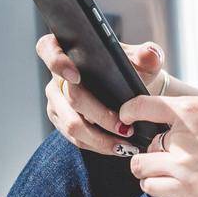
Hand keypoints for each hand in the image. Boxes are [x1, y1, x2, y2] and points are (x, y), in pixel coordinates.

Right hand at [37, 34, 168, 154]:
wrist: (129, 91)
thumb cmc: (131, 70)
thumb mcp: (141, 60)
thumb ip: (148, 54)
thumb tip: (150, 54)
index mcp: (67, 50)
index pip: (47, 49)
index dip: (57, 62)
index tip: (76, 76)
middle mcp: (56, 77)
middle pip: (70, 98)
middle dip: (99, 115)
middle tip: (124, 126)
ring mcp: (56, 101)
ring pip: (71, 124)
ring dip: (99, 137)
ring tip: (124, 143)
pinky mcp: (61, 121)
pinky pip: (74, 138)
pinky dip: (97, 145)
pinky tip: (116, 147)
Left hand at [119, 95, 197, 196]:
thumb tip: (176, 125)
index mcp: (192, 109)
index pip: (141, 106)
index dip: (130, 114)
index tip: (129, 120)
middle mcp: (183, 133)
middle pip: (144, 143)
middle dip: (152, 151)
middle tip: (169, 159)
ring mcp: (184, 162)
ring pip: (141, 167)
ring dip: (151, 171)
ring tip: (172, 175)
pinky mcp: (192, 188)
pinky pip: (152, 188)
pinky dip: (157, 188)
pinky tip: (176, 187)